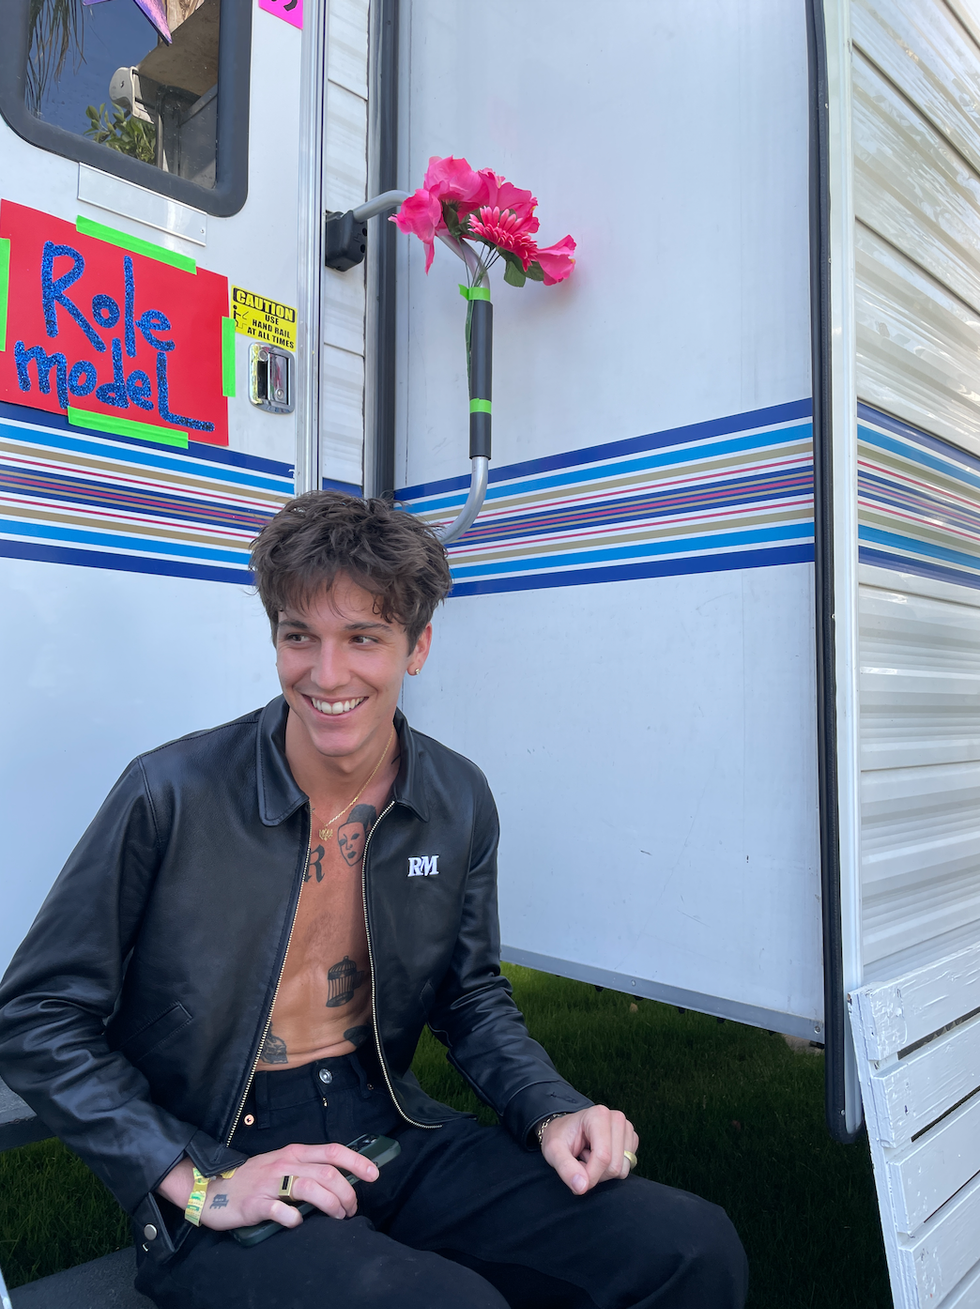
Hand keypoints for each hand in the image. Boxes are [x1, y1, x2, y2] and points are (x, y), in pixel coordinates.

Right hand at [157, 1141, 379, 1229]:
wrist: (211, 1187)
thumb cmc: (252, 1178)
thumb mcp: (281, 1165)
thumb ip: (306, 1169)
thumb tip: (339, 1181)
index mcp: (294, 1153)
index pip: (333, 1151)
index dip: (356, 1161)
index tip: (374, 1174)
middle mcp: (285, 1164)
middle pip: (328, 1173)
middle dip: (347, 1193)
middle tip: (351, 1209)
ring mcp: (271, 1183)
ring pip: (311, 1189)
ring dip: (331, 1205)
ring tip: (338, 1217)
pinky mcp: (256, 1204)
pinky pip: (282, 1212)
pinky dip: (295, 1220)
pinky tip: (298, 1224)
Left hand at [540, 1105, 638, 1195]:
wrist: (565, 1130)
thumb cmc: (559, 1138)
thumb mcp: (553, 1151)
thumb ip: (565, 1168)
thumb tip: (582, 1187)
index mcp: (598, 1115)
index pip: (603, 1157)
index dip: (590, 1175)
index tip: (576, 1177)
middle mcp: (617, 1119)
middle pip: (614, 1166)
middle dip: (596, 1173)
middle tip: (581, 1160)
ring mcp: (627, 1129)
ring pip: (622, 1170)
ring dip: (603, 1172)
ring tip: (589, 1156)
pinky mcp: (631, 1140)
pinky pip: (626, 1168)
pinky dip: (611, 1169)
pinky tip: (599, 1156)